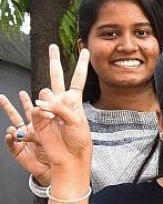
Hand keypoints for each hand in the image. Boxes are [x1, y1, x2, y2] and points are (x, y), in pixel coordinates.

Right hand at [6, 46, 91, 177]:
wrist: (69, 156)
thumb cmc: (78, 141)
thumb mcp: (77, 122)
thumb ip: (62, 108)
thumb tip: (45, 100)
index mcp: (74, 101)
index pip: (78, 79)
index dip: (81, 64)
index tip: (85, 50)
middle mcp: (61, 101)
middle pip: (57, 76)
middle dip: (54, 61)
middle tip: (52, 47)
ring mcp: (48, 108)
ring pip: (45, 92)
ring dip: (50, 101)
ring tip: (56, 116)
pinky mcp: (37, 117)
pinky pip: (36, 107)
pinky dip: (42, 112)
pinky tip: (47, 118)